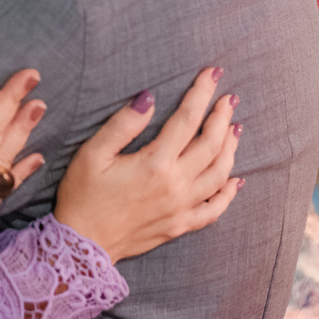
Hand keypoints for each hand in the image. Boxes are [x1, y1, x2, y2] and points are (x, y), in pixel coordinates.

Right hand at [54, 66, 241, 262]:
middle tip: (229, 98)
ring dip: (231, 148)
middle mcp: (175, 185)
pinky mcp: (180, 226)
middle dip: (222, 117)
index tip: (212, 74)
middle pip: (211, 144)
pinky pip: (214, 209)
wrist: (82, 244)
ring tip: (235, 128)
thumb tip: (149, 98)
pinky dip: (229, 194)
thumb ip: (122, 124)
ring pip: (219, 174)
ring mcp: (181, 208)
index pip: (187, 120)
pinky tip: (236, 180)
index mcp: (155, 163)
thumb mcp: (92, 154)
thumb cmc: (82, 195)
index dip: (201, 94)